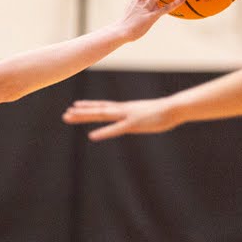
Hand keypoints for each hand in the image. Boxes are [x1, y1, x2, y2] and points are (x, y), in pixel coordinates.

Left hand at [63, 97, 177, 140]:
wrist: (176, 107)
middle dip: (81, 113)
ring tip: (69, 117)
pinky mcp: (134, 125)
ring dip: (84, 116)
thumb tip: (138, 118)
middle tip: (65, 114)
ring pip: (101, 116)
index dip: (88, 106)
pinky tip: (91, 136)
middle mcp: (123, 110)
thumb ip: (139, 115)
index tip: (75, 105)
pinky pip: (116, 130)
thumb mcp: (147, 113)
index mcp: (126, 108)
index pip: (103, 106)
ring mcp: (127, 116)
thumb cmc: (165, 111)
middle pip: (98, 110)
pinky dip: (103, 133)